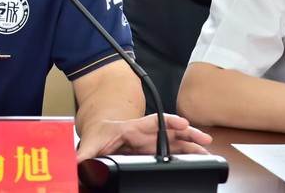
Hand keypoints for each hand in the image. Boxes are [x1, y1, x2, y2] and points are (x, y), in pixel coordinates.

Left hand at [76, 113, 211, 161]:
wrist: (98, 135)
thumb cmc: (97, 134)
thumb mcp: (89, 143)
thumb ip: (83, 154)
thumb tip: (76, 164)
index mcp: (131, 128)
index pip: (152, 122)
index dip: (168, 121)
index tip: (182, 123)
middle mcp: (145, 134)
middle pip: (170, 131)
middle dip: (188, 133)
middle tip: (204, 139)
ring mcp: (151, 143)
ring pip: (175, 142)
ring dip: (191, 145)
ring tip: (208, 152)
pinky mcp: (153, 153)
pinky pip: (172, 152)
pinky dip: (186, 155)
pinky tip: (197, 160)